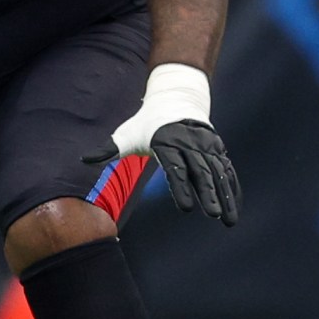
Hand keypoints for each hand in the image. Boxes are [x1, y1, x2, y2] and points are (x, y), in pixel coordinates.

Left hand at [84, 63, 239, 226]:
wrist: (176, 98)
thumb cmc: (146, 121)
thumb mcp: (126, 133)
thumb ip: (108, 149)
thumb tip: (83, 160)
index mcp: (167, 142)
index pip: (175, 169)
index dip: (180, 189)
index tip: (185, 209)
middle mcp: (190, 144)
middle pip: (200, 172)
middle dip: (207, 194)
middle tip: (213, 215)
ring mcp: (206, 147)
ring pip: (218, 174)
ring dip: (225, 197)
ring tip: (229, 221)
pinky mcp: (216, 149)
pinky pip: (227, 170)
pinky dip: (232, 188)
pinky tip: (235, 207)